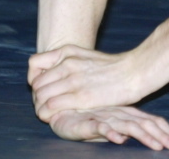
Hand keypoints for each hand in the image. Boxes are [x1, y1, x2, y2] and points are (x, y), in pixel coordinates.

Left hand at [29, 46, 144, 120]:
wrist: (134, 72)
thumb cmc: (112, 68)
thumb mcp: (86, 56)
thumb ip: (68, 62)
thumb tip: (52, 74)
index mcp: (68, 51)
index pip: (34, 64)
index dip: (34, 78)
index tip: (43, 87)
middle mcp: (67, 63)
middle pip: (36, 83)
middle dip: (38, 96)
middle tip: (47, 104)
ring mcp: (73, 80)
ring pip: (40, 96)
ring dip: (41, 107)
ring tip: (50, 112)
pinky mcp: (80, 96)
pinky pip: (50, 106)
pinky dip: (47, 114)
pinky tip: (54, 116)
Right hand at [46, 106, 168, 149]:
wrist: (62, 110)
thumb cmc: (89, 117)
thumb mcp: (113, 123)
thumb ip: (128, 127)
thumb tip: (145, 136)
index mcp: (128, 115)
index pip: (152, 122)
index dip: (167, 132)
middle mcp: (121, 115)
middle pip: (146, 125)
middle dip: (164, 136)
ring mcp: (106, 118)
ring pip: (128, 127)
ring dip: (144, 136)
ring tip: (157, 146)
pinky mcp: (88, 123)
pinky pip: (101, 127)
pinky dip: (111, 133)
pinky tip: (119, 140)